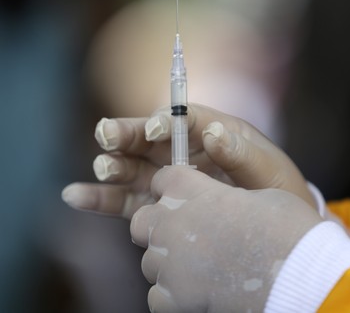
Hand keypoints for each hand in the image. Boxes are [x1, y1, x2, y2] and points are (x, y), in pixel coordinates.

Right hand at [62, 103, 314, 218]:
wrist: (272, 229)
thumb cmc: (276, 191)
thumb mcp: (269, 172)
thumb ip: (242, 153)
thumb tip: (213, 130)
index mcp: (209, 132)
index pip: (182, 120)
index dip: (164, 121)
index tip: (153, 129)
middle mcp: (181, 151)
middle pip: (145, 138)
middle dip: (125, 134)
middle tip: (108, 135)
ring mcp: (163, 178)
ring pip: (129, 167)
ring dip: (111, 166)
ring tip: (104, 170)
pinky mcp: (152, 204)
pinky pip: (122, 200)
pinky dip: (97, 198)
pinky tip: (74, 195)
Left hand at [131, 166, 321, 312]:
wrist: (302, 277)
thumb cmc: (290, 231)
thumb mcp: (262, 195)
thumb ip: (227, 195)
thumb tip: (223, 204)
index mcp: (192, 189)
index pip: (163, 180)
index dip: (174, 188)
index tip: (185, 198)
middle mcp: (172, 221)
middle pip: (143, 221)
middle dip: (159, 227)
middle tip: (187, 237)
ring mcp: (170, 262)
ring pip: (150, 261)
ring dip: (170, 263)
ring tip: (202, 269)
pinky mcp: (175, 298)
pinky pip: (157, 296)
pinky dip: (174, 297)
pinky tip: (200, 293)